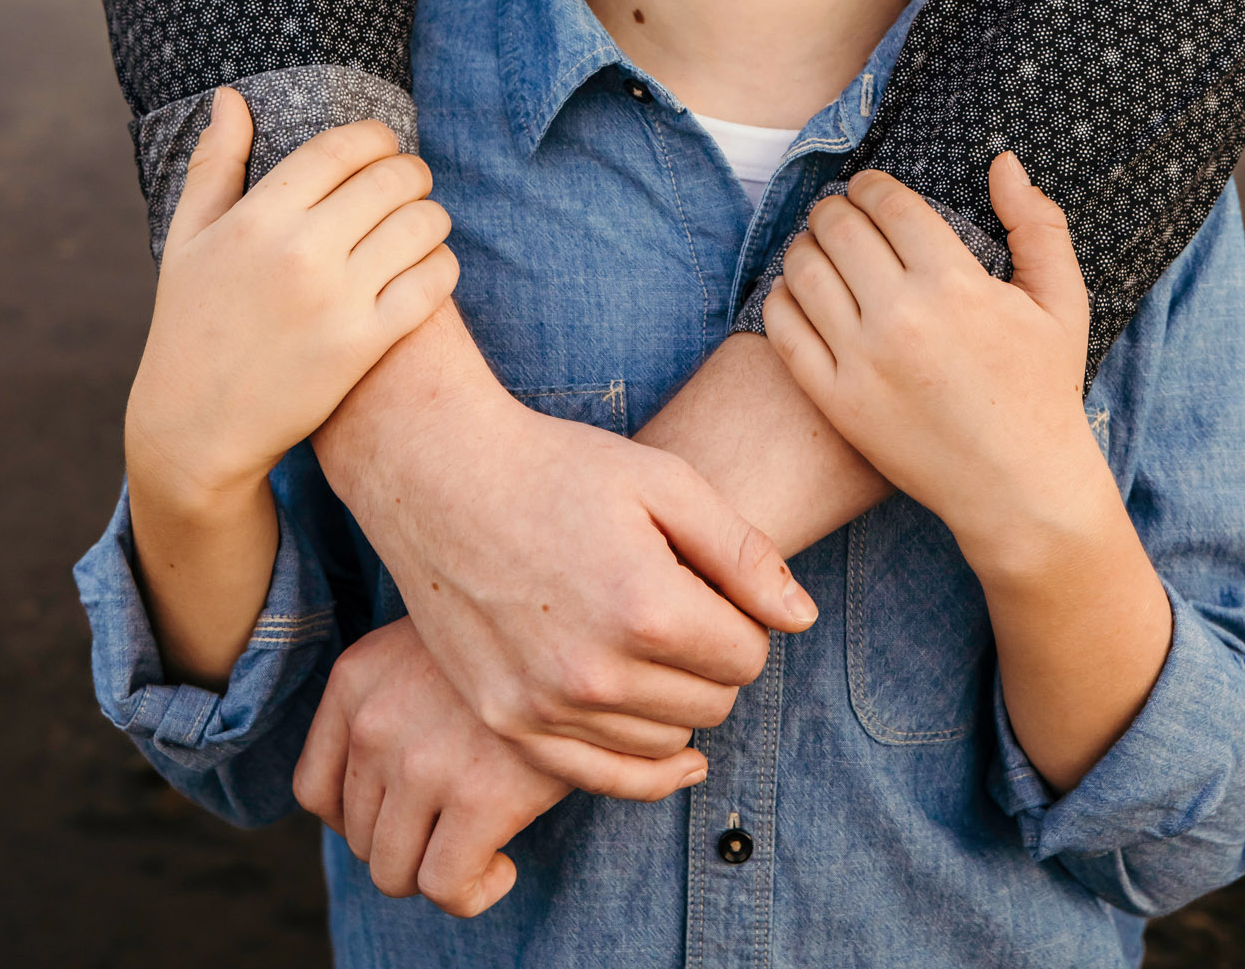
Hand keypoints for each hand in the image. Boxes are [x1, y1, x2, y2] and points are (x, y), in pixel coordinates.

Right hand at [127, 89, 459, 503]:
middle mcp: (300, 253)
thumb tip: (232, 96)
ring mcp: (337, 301)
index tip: (382, 145)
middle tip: (408, 184)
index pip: (342, 146)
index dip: (377, 136)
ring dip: (431, 217)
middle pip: (393, 179)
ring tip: (417, 224)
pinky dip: (441, 266)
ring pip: (423, 225)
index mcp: (257, 218)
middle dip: (412, 173)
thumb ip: (214, 163)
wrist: (195, 429)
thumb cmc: (191, 324)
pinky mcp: (364, 345)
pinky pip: (434, 282)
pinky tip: (425, 267)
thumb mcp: (186, 239)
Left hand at [293, 617, 586, 918]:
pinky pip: (445, 887)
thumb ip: (384, 703)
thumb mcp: (424, 648)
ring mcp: (423, 761)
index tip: (406, 815)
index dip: (357, 820)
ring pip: (394, 872)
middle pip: (358, 838)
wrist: (582, 624)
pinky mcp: (480, 796)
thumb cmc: (509, 646)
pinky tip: (503, 865)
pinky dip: (471, 893)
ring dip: (437, 871)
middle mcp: (375, 720)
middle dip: (409, 843)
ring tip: (481, 843)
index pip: (313, 791)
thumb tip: (372, 799)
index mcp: (355, 678)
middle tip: (458, 822)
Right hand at [314, 308, 816, 794]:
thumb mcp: (665, 482)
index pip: (749, 655)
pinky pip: (601, 779)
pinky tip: (665, 747)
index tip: (713, 587)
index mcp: (647, 607)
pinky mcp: (508, 721)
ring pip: (664, 746)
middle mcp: (598, 672)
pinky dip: (640, 763)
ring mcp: (547, 706)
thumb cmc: (559, 466)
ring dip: (676, 704)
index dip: (743, 619)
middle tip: (683, 608)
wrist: (442, 475)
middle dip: (714, 661)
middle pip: (712, 704)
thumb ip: (743, 553)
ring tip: (649, 643)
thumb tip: (802, 619)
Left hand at [762, 155, 1098, 565]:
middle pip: (838, 227)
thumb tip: (1003, 163)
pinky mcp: (837, 402)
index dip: (871, 184)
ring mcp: (863, 362)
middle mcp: (902, 318)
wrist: (1019, 489)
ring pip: (803, 271)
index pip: (888, 203)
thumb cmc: (1043, 390)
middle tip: (840, 213)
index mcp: (955, 283)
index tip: (869, 188)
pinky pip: (783, 330)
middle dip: (834, 208)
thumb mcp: (1061, 302)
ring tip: (817, 247)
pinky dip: (781, 298)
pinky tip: (797, 293)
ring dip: (805, 246)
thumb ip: (1038, 224)